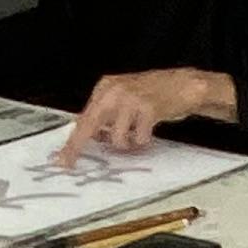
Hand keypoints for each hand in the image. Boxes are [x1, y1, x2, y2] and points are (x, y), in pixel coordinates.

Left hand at [60, 66, 234, 162]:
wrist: (185, 84)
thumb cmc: (155, 94)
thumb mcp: (125, 99)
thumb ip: (108, 115)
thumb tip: (93, 137)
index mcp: (106, 87)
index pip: (83, 118)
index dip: (72, 141)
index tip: (63, 158)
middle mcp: (114, 91)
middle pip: (89, 125)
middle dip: (77, 147)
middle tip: (69, 163)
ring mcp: (131, 98)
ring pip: (116, 137)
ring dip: (126, 144)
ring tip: (136, 136)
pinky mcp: (148, 108)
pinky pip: (139, 138)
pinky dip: (143, 141)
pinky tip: (149, 132)